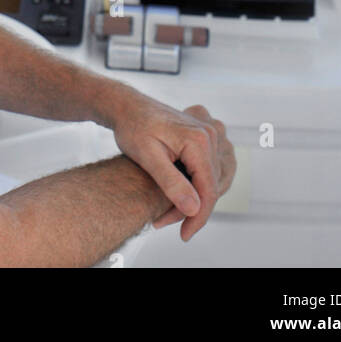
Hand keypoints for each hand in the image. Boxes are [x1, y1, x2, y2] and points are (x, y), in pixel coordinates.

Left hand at [107, 93, 235, 241]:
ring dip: (195, 198)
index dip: (198, 218)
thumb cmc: (133, 127)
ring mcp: (210, 133)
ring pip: (213, 179)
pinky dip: (199, 183)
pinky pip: (212, 167)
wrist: (127, 106)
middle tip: (163, 219)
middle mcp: (211, 134)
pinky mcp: (206, 135)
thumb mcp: (147, 157)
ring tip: (167, 208)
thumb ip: (171, 182)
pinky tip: (181, 192)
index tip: (184, 235)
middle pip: (211, 187)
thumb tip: (194, 209)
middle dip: (191, 209)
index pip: (209, 191)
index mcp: (199, 140)